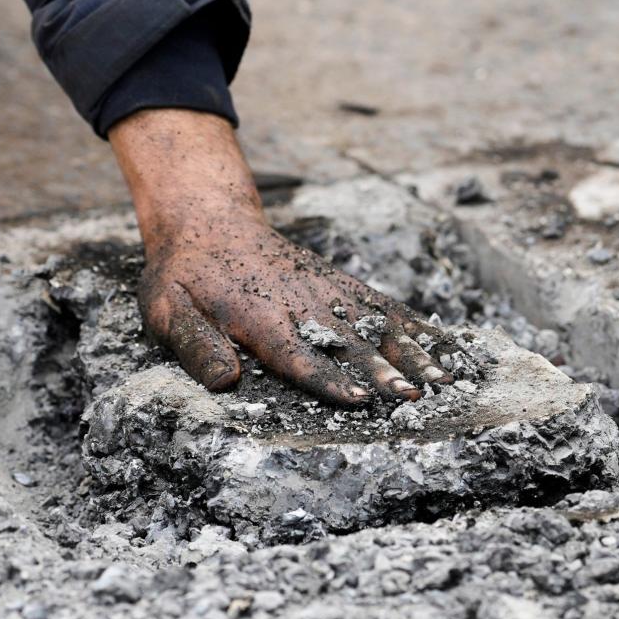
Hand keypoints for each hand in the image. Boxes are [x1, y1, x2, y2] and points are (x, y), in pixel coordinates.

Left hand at [109, 110, 453, 405]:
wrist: (209, 218)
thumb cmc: (185, 274)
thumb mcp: (168, 308)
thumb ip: (196, 345)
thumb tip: (225, 383)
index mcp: (259, 316)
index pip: (298, 355)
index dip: (328, 379)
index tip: (358, 399)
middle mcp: (302, 304)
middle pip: (349, 343)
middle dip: (384, 371)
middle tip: (414, 397)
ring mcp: (328, 292)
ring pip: (377, 326)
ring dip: (413, 353)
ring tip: (445, 380)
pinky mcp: (342, 286)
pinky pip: (386, 307)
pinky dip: (419, 328)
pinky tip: (449, 348)